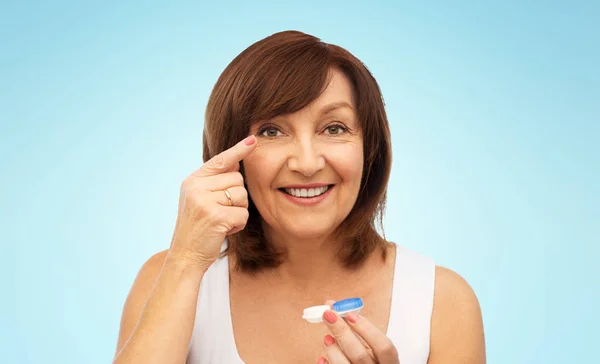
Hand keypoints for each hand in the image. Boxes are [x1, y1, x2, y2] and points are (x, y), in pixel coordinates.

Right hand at [167, 135, 256, 269]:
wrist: (185, 256)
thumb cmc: (198, 228)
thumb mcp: (200, 200)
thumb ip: (214, 182)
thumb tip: (237, 163)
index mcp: (192, 180)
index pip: (220, 160)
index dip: (238, 150)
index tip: (252, 140)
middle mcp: (196, 187)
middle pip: (237, 179)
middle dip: (237, 197)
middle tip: (221, 212)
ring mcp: (204, 201)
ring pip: (242, 196)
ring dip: (239, 211)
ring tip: (221, 221)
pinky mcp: (215, 216)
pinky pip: (243, 213)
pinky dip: (238, 224)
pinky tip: (224, 230)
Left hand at [318, 301, 399, 363]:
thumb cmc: (371, 361)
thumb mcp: (373, 347)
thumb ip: (358, 329)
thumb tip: (334, 306)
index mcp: (388, 362)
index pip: (383, 346)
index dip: (367, 329)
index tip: (350, 314)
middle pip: (359, 354)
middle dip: (342, 332)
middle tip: (328, 314)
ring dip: (333, 349)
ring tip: (327, 338)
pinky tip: (322, 358)